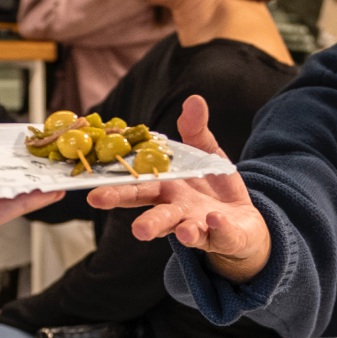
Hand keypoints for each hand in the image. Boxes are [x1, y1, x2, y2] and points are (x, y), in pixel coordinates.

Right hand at [85, 96, 273, 282]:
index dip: (116, 191)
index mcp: (167, 189)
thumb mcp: (205, 155)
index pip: (138, 189)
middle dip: (142, 219)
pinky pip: (222, 234)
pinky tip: (214, 220)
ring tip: (164, 232)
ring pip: (183, 229)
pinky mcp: (226, 237)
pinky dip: (218, 228)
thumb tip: (193, 100)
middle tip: (125, 223)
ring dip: (175, 230)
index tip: (93, 194)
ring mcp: (200, 226)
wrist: (243, 222)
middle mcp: (178, 210)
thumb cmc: (214, 188)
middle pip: (155, 215)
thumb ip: (196, 131)